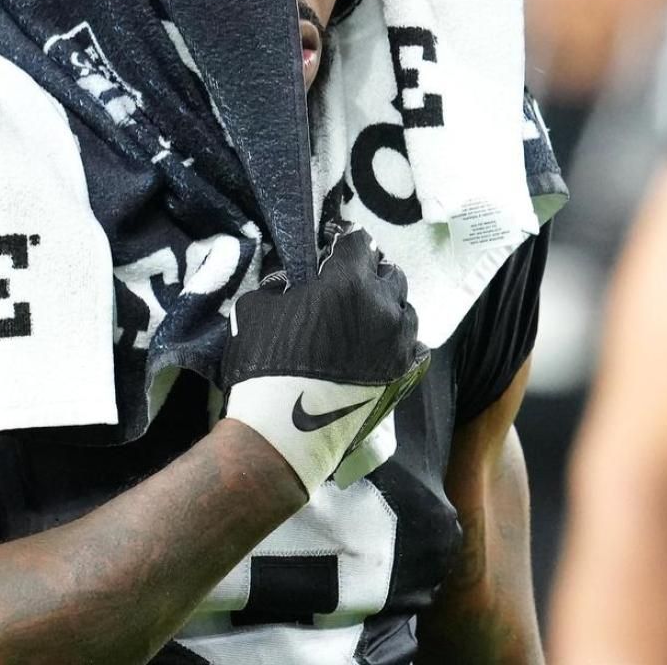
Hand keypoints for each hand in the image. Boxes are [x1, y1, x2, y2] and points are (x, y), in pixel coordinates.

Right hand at [222, 226, 429, 490]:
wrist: (287, 427)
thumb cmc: (266, 364)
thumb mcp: (254, 311)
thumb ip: (274, 287)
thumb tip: (284, 282)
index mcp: (348, 282)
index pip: (358, 243)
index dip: (344, 240)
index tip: (333, 245)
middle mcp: (382, 306)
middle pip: (390, 274)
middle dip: (371, 272)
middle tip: (351, 282)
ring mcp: (397, 342)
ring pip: (405, 310)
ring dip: (389, 306)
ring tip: (368, 316)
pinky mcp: (402, 373)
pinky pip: (412, 347)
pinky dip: (399, 341)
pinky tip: (382, 345)